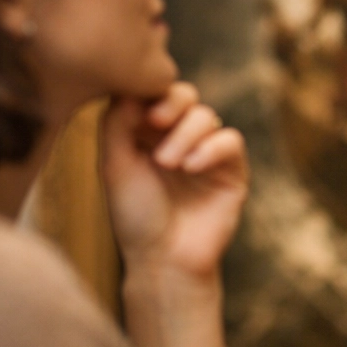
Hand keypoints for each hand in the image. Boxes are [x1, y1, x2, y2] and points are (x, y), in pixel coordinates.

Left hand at [100, 83, 249, 346]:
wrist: (163, 260)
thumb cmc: (134, 216)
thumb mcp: (114, 166)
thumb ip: (117, 123)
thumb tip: (129, 85)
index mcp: (147, 133)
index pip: (154, 93)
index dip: (149, 92)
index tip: (139, 110)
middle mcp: (178, 138)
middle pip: (184, 95)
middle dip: (172, 102)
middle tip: (156, 121)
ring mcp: (207, 152)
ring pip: (207, 116)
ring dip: (186, 134)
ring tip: (168, 164)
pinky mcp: (232, 170)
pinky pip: (230, 141)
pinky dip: (212, 148)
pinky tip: (191, 167)